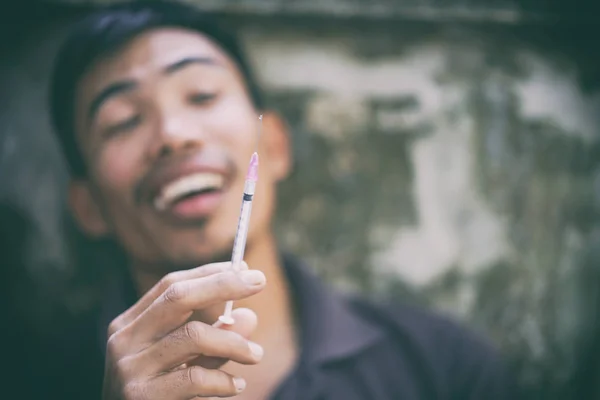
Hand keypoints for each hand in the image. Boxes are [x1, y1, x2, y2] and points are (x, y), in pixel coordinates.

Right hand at [101, 262, 265, 398]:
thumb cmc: (161, 395)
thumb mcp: (188, 361)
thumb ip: (214, 339)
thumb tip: (249, 316)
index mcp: (130, 324)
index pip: (171, 285)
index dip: (210, 273)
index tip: (244, 267)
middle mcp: (125, 340)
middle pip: (178, 296)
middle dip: (223, 284)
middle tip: (260, 281)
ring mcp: (129, 368)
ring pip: (193, 336)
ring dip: (234, 342)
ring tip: (256, 355)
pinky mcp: (141, 396)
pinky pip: (194, 378)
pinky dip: (223, 380)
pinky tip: (236, 386)